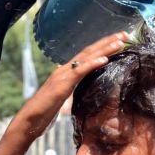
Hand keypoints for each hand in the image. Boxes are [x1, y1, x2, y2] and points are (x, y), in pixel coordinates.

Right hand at [0, 32, 127, 154]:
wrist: (28, 121)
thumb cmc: (44, 113)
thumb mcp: (63, 100)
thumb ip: (71, 92)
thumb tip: (80, 92)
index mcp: (66, 72)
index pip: (87, 55)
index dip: (104, 47)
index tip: (119, 41)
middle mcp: (64, 69)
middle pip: (89, 51)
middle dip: (108, 41)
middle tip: (126, 33)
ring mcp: (62, 75)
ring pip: (87, 57)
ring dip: (105, 48)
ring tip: (120, 41)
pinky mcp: (62, 84)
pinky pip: (80, 71)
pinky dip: (93, 63)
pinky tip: (105, 59)